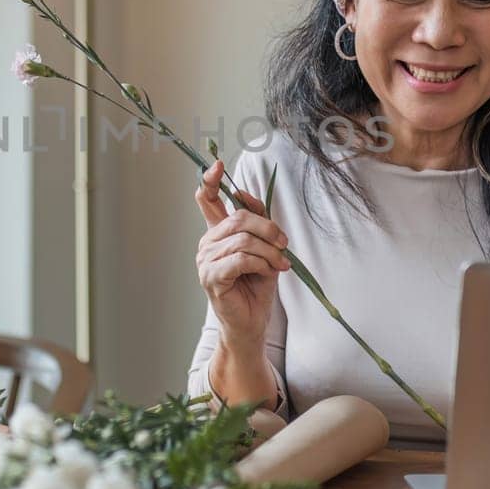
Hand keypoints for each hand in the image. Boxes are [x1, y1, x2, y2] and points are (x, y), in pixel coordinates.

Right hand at [194, 159, 289, 351]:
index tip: (217, 165)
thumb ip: (256, 221)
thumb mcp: (264, 248)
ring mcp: (205, 261)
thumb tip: (244, 194)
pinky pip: (241, 259)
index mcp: (217, 233)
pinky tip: (269, 272)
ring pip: (243, 240)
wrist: (251, 323)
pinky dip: (261, 264)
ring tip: (280, 264)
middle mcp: (207, 243)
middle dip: (267, 228)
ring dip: (269, 251)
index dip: (209, 181)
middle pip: (237, 218)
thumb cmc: (256, 287)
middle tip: (284, 244)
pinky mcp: (211, 278)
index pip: (205, 200)